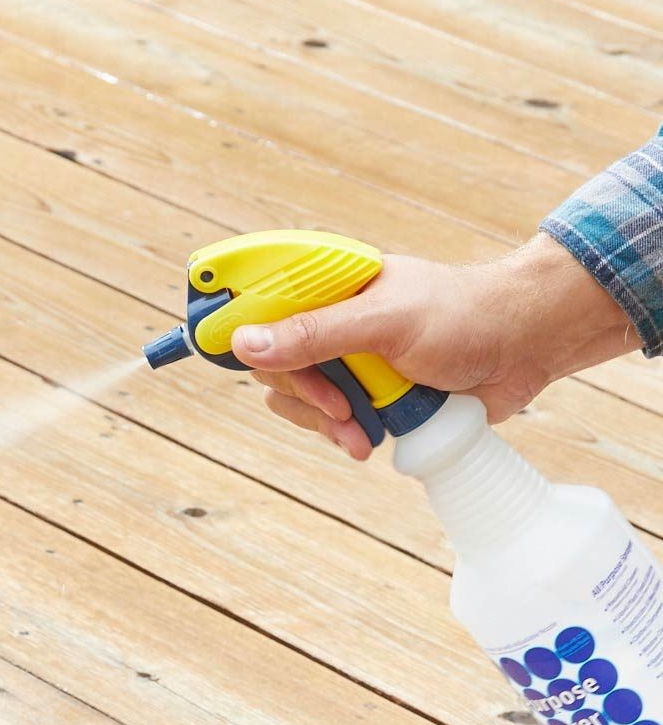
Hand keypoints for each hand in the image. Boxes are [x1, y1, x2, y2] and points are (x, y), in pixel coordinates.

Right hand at [230, 232, 637, 459]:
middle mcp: (328, 319)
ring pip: (292, 399)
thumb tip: (244, 342)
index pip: (254, 297)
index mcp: (328, 284)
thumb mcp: (385, 322)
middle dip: (300, 393)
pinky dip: (340, 435)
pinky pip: (323, 422)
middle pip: (270, 361)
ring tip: (362, 431)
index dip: (227, 319)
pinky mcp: (362, 395)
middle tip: (338, 406)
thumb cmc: (465, 316)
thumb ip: (315, 333)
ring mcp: (344, 360)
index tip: (201, 341)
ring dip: (321, 422)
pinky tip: (368, 440)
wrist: (524, 350)